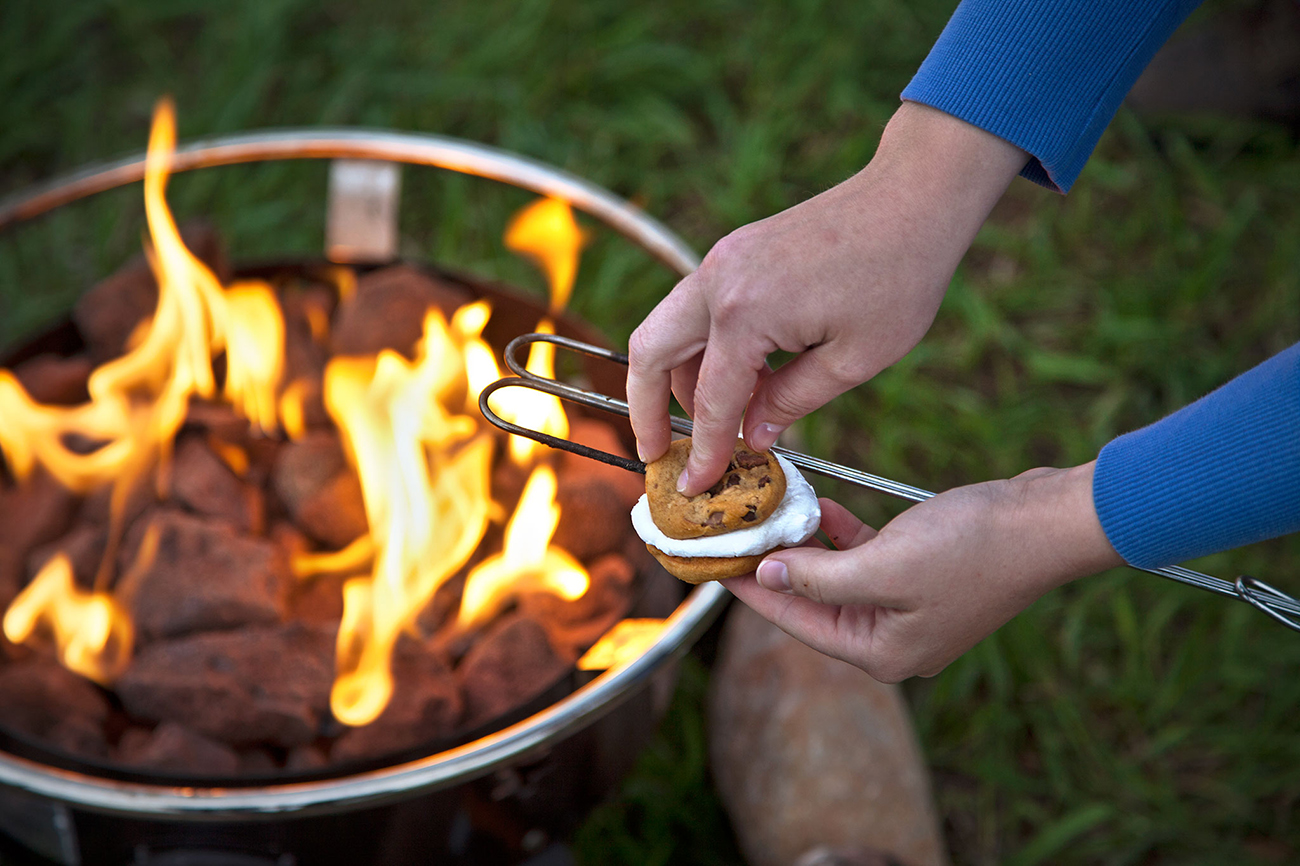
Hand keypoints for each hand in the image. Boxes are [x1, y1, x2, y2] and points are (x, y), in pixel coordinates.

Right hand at [626, 102, 1027, 493]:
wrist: (914, 195)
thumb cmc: (898, 276)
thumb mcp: (853, 359)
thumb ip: (792, 402)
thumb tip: (752, 438)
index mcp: (744, 312)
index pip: (710, 401)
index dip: (703, 451)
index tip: (693, 489)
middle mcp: (717, 281)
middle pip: (649, 353)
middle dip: (645, 409)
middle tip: (657, 455)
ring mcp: (721, 260)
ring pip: (668, 328)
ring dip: (677, 379)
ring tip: (714, 424)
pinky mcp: (735, 252)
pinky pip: (698, 309)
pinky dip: (705, 350)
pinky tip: (747, 381)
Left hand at [723, 462, 1123, 681]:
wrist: (1044, 522)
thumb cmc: (970, 548)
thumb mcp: (881, 565)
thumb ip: (817, 578)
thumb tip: (766, 574)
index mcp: (881, 653)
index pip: (795, 622)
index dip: (749, 589)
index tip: (710, 563)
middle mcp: (891, 639)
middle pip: (811, 603)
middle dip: (774, 564)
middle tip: (732, 532)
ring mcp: (908, 608)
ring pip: (835, 577)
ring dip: (805, 544)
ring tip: (768, 512)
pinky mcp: (922, 575)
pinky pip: (865, 559)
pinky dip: (841, 535)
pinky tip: (820, 506)